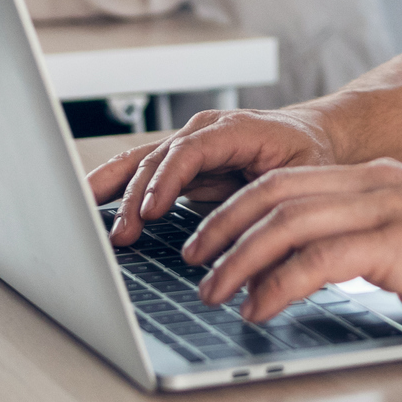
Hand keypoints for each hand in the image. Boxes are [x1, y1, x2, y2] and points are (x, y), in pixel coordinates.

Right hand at [88, 106, 338, 244]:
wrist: (314, 135)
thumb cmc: (311, 155)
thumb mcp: (306, 181)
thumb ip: (281, 218)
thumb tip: (259, 272)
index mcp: (235, 129)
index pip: (191, 150)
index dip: (168, 179)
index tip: (150, 211)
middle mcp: (204, 131)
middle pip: (159, 160)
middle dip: (135, 197)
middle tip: (121, 236)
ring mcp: (188, 144)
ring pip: (142, 164)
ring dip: (116, 193)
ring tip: (89, 224)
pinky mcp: (180, 162)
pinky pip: (141, 171)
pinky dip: (114, 185)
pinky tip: (88, 202)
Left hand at [183, 158, 401, 342]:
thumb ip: (365, 238)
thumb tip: (314, 266)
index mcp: (376, 179)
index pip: (290, 181)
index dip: (242, 207)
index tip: (212, 236)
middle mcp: (374, 184)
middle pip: (276, 193)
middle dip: (224, 225)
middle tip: (194, 258)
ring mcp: (383, 209)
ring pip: (287, 223)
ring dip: (239, 259)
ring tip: (214, 290)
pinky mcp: (393, 244)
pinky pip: (316, 260)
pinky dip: (277, 285)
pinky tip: (259, 308)